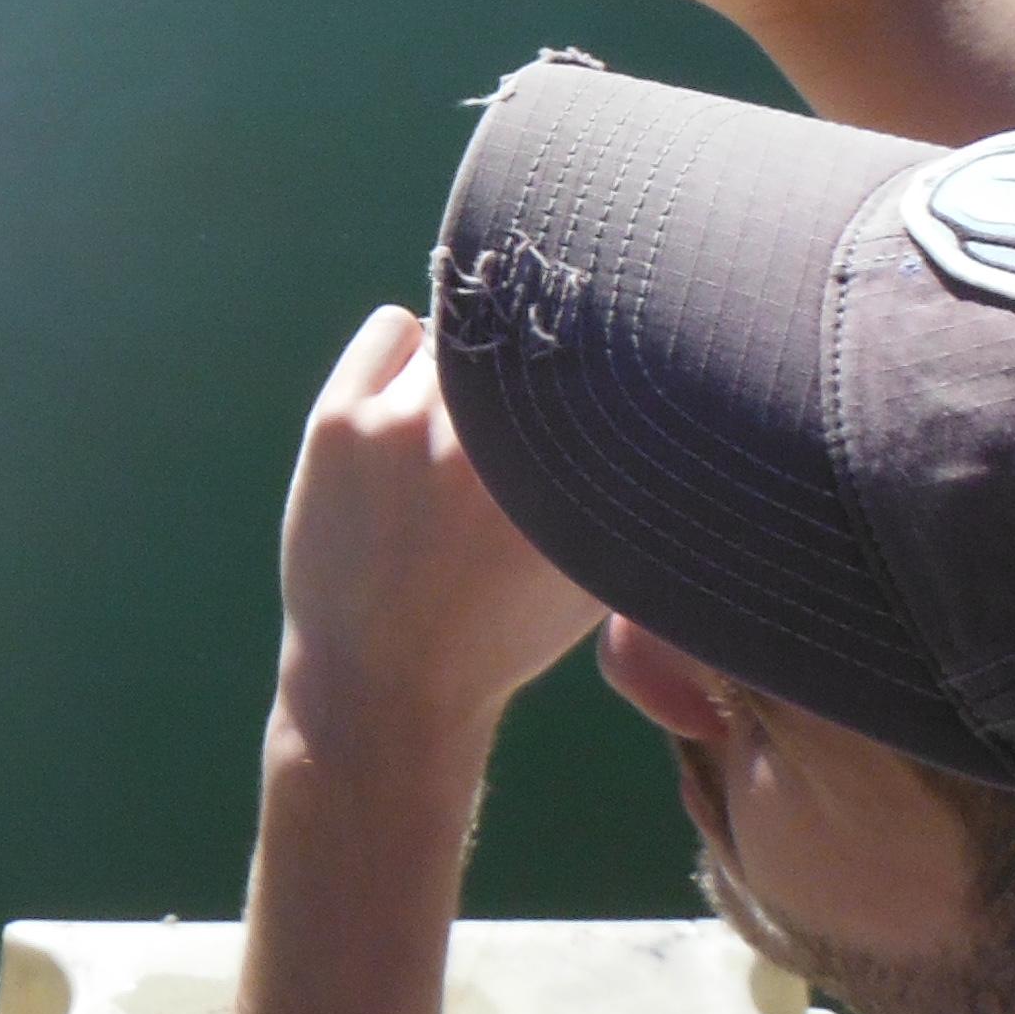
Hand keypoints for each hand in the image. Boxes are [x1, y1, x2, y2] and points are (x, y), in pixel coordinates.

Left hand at [274, 307, 602, 763]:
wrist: (385, 685)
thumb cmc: (500, 630)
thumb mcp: (592, 573)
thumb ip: (629, 492)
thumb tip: (672, 403)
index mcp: (563, 481)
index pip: (596, 354)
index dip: (596, 343)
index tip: (587, 359)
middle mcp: (487, 444)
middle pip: (523, 333)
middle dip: (528, 356)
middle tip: (515, 398)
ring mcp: (407, 426)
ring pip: (459, 330)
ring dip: (468, 362)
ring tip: (456, 431)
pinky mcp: (342, 419)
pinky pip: (397, 329)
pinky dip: (407, 353)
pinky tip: (407, 413)